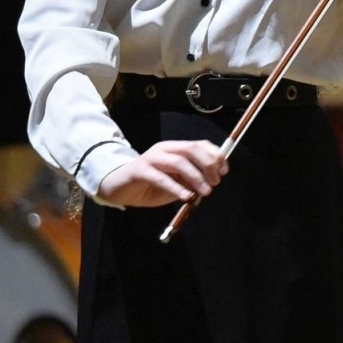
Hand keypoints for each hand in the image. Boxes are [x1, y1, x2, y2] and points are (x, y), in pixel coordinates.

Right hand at [95, 140, 227, 207]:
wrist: (118, 187)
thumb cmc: (149, 185)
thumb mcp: (176, 182)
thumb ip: (191, 181)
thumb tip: (210, 183)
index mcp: (175, 148)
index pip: (199, 145)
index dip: (215, 156)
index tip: (224, 171)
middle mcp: (164, 149)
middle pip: (191, 149)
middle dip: (208, 165)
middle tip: (216, 182)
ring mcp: (151, 158)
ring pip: (178, 162)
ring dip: (196, 177)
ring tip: (205, 191)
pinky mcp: (139, 170)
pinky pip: (160, 177)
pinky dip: (176, 187)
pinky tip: (186, 197)